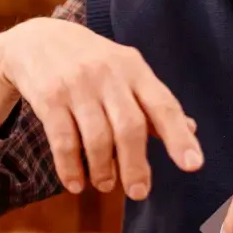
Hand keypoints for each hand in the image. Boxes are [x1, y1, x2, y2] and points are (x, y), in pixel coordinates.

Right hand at [0, 17, 202, 199]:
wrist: (39, 39)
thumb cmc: (94, 62)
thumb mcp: (127, 72)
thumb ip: (155, 103)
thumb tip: (191, 131)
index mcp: (135, 69)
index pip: (164, 105)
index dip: (179, 137)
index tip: (193, 165)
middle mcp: (108, 74)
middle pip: (130, 127)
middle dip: (136, 165)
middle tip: (139, 193)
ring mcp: (77, 85)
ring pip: (97, 137)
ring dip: (102, 169)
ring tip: (106, 184)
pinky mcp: (49, 97)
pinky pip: (63, 140)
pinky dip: (71, 168)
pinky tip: (76, 184)